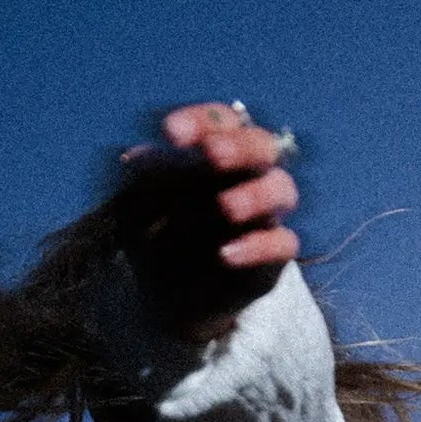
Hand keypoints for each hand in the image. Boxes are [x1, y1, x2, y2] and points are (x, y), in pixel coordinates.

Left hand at [113, 101, 300, 338]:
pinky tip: (225, 254)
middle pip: (263, 145)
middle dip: (240, 146)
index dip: (202, 121)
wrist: (168, 300)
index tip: (171, 133)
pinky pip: (283, 244)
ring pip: (282, 189)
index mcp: (218, 154)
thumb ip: (143, 180)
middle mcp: (247, 178)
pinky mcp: (272, 257)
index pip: (222, 122)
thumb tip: (137, 156)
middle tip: (212, 155)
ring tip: (225, 208)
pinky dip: (257, 246)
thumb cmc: (158, 238)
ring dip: (256, 194)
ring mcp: (264, 216)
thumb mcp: (139, 206)